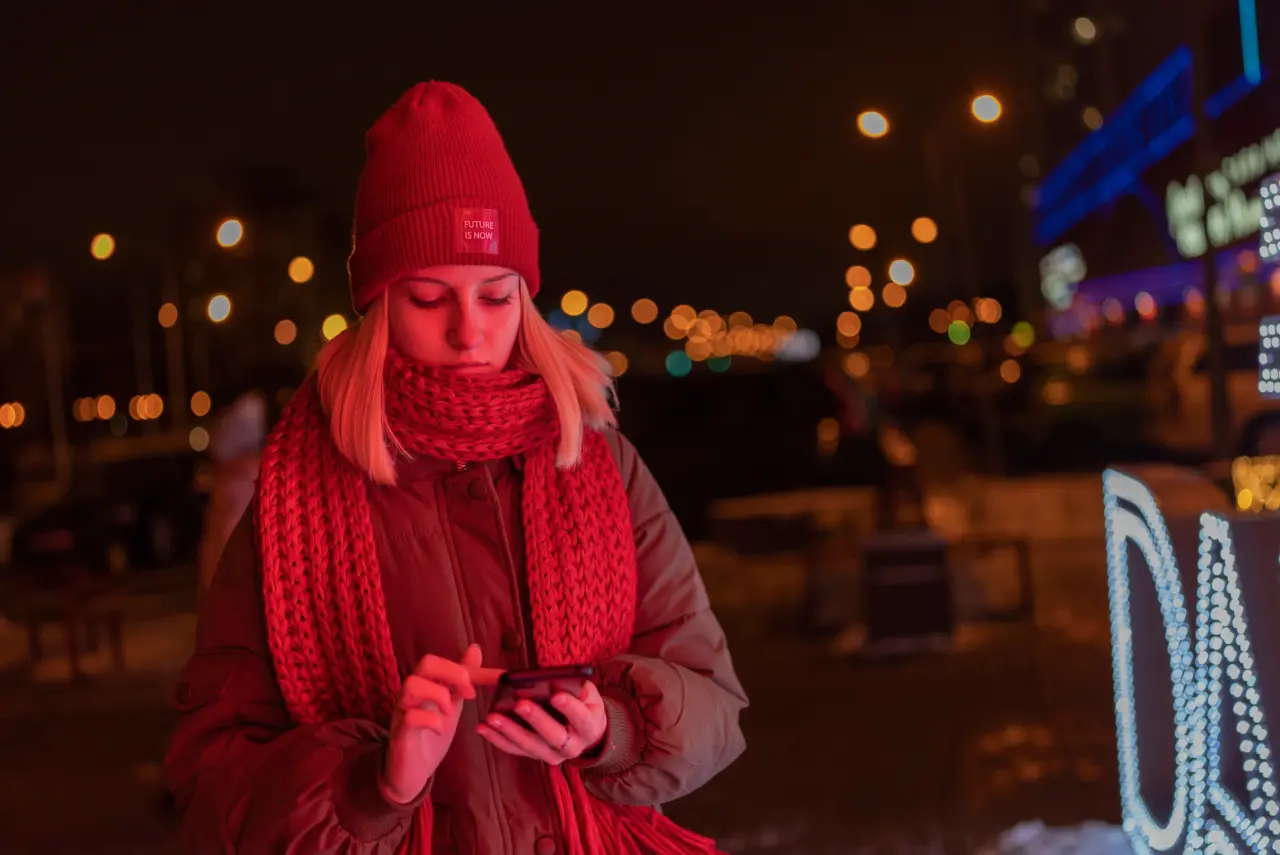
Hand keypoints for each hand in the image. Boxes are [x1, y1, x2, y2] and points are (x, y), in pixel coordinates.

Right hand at [381, 644, 502, 803]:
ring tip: (451, 711)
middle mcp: (410, 693)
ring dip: (439, 694)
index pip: (444, 661)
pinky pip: (410, 717)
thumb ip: (461, 679)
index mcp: (425, 684)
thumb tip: (474, 649)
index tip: (499, 678)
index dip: (473, 667)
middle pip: (426, 663)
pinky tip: (440, 729)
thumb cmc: (430, 735)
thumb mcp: (452, 703)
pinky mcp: (401, 734)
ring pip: (412, 685)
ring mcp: (403, 712)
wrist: (411, 773)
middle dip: (454, 673)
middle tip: (470, 693)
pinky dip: (430, 719)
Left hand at [476, 680, 607, 765]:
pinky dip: (498, 739)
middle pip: (553, 736)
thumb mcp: (588, 693)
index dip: (569, 707)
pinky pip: (515, 749)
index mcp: (589, 728)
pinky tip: (483, 728)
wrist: (586, 732)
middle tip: (520, 704)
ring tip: (492, 717)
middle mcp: (573, 747)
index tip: (556, 695)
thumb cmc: (585, 705)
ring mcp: (553, 755)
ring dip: (510, 731)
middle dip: (536, 719)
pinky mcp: (535, 756)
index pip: (581, 718)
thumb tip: (557, 679)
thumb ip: (576, 687)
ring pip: (530, 746)